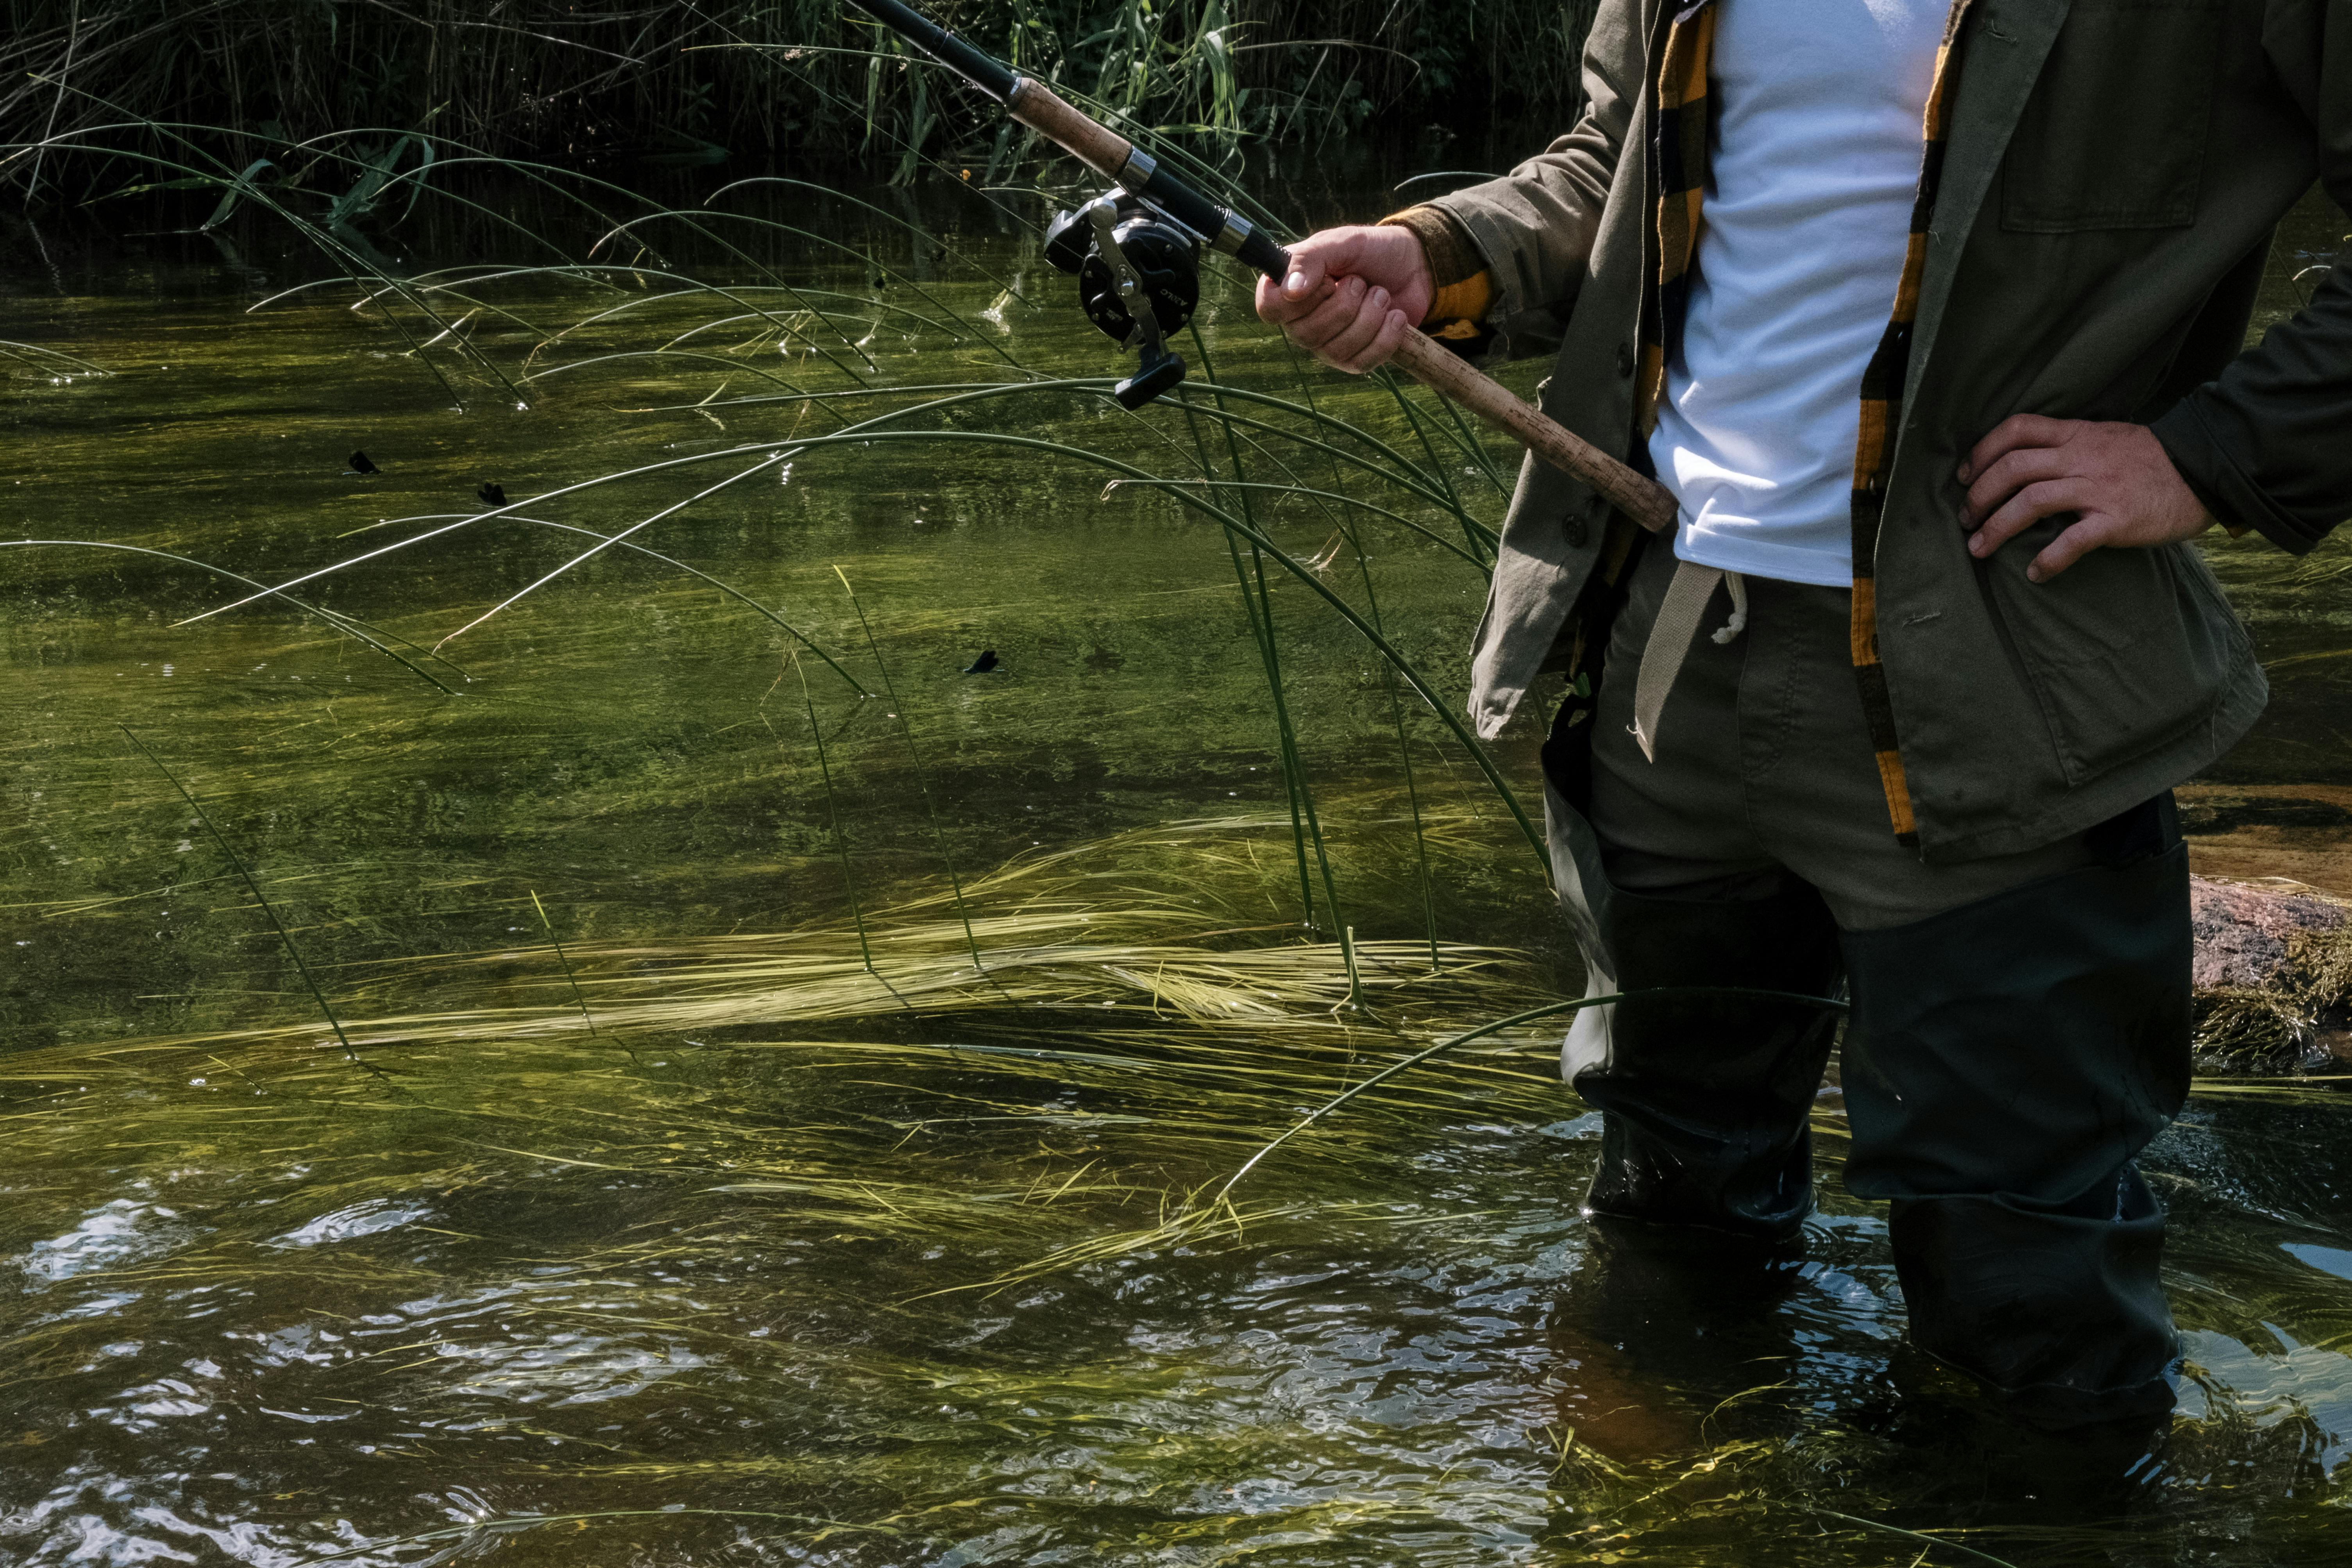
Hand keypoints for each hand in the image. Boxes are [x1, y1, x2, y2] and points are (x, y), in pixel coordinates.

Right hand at [1252, 224, 1433, 373]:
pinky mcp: (1353, 360)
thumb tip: (1290, 290)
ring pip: (1337, 349)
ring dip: (1369, 316)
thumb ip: (1310, 259)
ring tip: (1381, 294)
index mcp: (1288, 288)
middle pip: (1306, 333)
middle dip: (1345, 304)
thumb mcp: (1341, 243)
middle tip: (1360, 281)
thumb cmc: (1371, 251)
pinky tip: (1394, 315)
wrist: (1414, 267)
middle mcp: (1300, 321)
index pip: (1269, 308)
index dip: (1297, 300)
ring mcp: (1325, 345)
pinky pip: (1362, 362)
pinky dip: (1386, 336)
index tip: (1326, 281)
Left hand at [1957, 416, 2215, 582]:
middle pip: (2013, 468)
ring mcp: (2099, 489)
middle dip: (1979, 495)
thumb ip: (2069, 445)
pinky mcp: (2117, 520)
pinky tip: (2035, 573)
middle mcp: (2082, 458)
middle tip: (1964, 519)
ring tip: (1978, 548)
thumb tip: (2027, 461)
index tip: (1964, 475)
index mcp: (2078, 435)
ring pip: (2032, 501)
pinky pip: (2073, 540)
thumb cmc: (2153, 459)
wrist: (2206, 470)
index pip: (2018, 429)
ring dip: (1997, 527)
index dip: (1983, 451)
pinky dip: (2048, 559)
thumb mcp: (2107, 437)